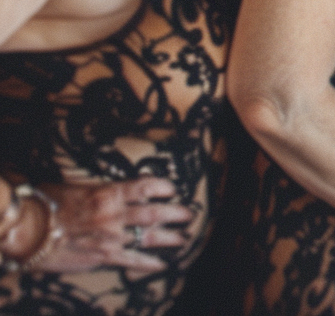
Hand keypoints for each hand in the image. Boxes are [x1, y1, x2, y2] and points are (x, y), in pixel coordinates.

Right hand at [16, 178, 192, 273]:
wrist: (28, 229)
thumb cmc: (46, 205)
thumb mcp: (76, 187)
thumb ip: (99, 192)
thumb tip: (111, 193)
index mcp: (108, 192)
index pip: (146, 186)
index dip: (164, 187)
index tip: (174, 189)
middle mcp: (115, 213)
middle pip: (154, 212)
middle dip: (175, 213)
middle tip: (189, 214)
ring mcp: (112, 236)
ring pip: (150, 236)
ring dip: (169, 237)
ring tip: (183, 238)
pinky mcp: (104, 256)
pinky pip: (133, 260)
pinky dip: (149, 263)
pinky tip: (161, 264)